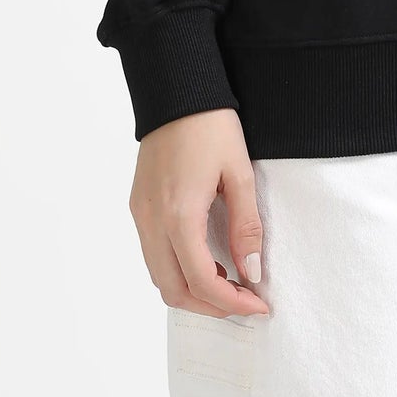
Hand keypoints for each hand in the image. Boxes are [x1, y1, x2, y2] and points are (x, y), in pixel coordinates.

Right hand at [130, 108, 270, 316]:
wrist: (177, 90)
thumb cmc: (211, 125)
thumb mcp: (240, 172)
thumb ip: (245, 226)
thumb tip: (252, 272)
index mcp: (179, 215)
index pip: (201, 282)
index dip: (231, 303)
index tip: (258, 305)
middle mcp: (152, 221)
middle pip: (174, 290)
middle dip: (210, 306)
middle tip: (244, 301)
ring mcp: (140, 215)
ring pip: (159, 277)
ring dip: (191, 290)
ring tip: (228, 283)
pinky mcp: (138, 206)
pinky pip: (153, 254)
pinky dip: (177, 270)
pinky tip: (204, 261)